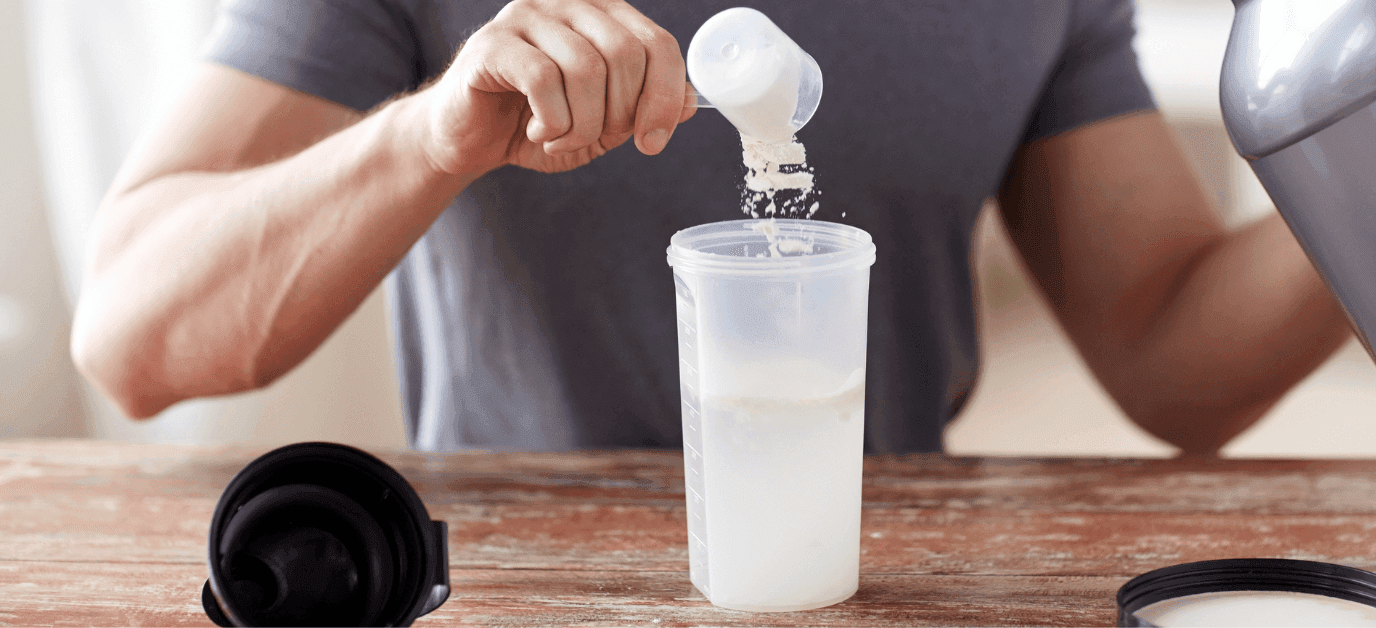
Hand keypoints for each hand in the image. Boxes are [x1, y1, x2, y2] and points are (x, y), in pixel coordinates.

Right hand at [419, 0, 694, 175]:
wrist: (470, 138)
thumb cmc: (538, 124)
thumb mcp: (604, 124)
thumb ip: (645, 109)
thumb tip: (691, 104)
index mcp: (603, 14)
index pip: (658, 44)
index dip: (665, 97)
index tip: (652, 141)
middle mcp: (567, 2)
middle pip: (626, 54)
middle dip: (620, 113)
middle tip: (596, 139)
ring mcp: (527, 16)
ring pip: (586, 69)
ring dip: (583, 124)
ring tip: (562, 139)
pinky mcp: (493, 43)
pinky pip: (544, 80)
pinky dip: (552, 122)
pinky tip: (538, 132)